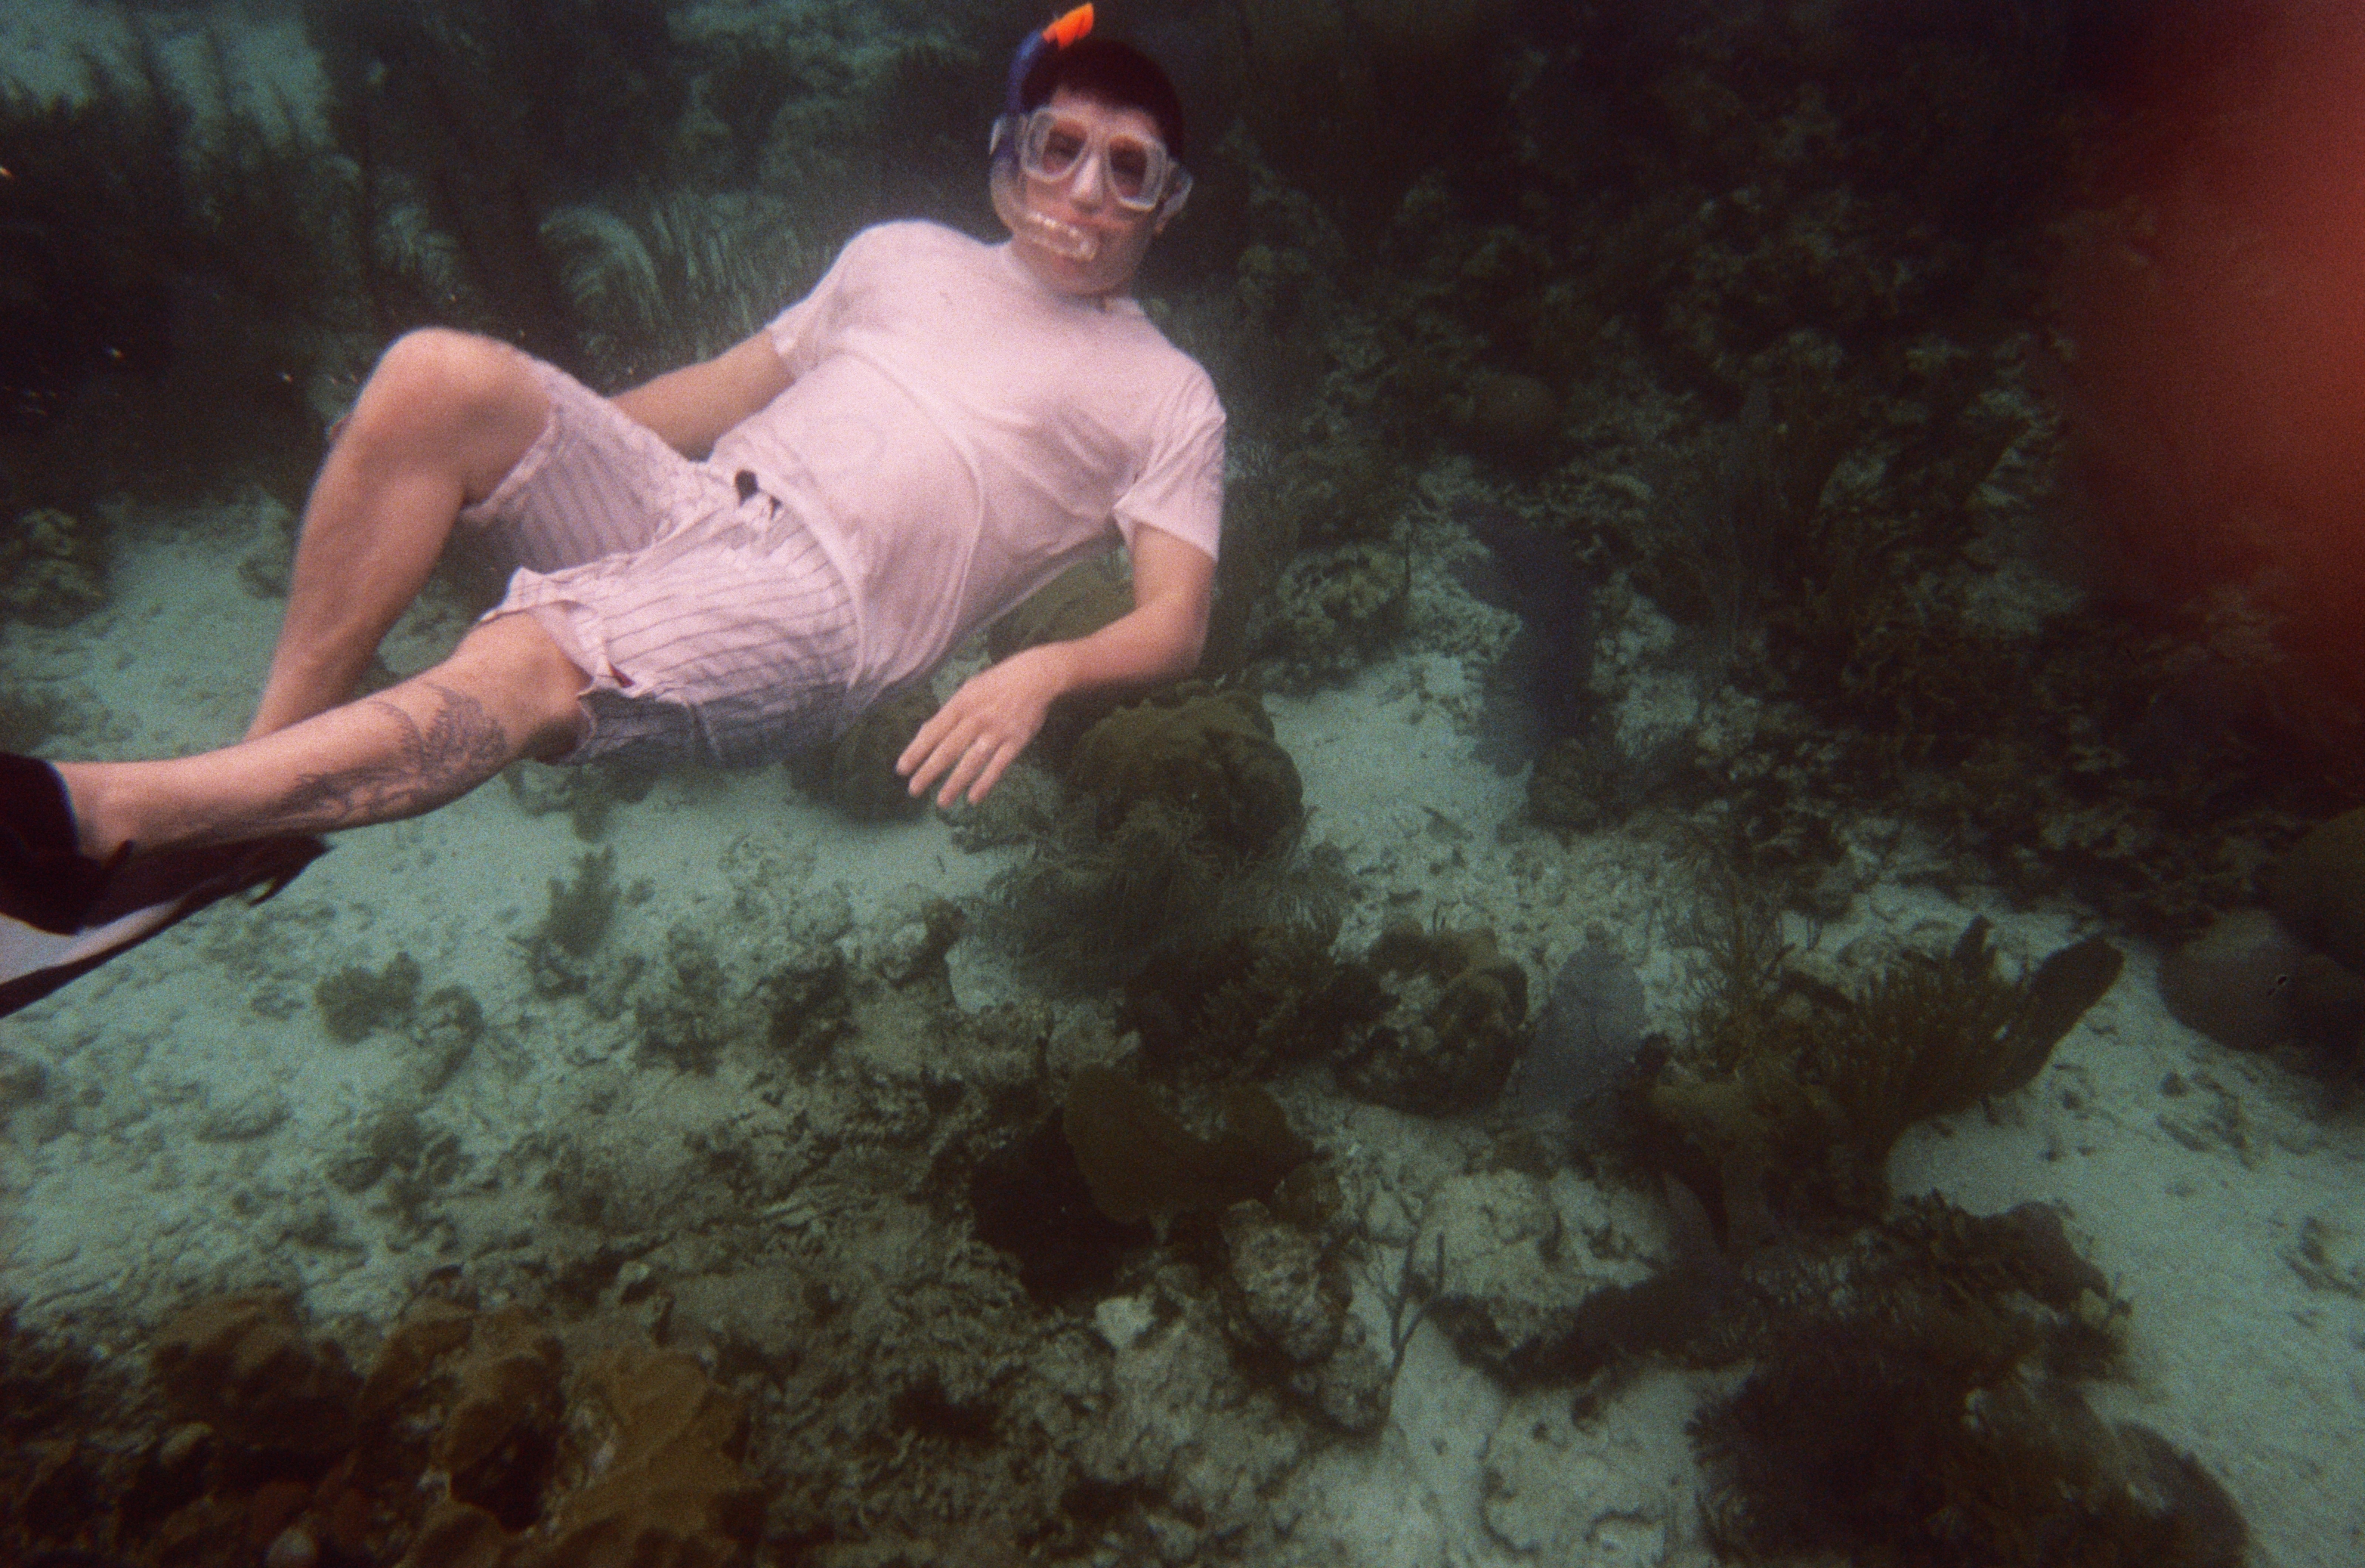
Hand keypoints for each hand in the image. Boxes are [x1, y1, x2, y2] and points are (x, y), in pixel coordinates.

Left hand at [897, 645, 1072, 807]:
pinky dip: (985, 783)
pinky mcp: (1015, 742)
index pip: (933, 731)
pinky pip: (998, 766)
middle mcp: (975, 719)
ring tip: (942, 802)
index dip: (916, 751)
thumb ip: (950, 711)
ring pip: (971, 762)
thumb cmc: (998, 682)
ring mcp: (996, 732)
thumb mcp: (969, 689)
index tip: (902, 769)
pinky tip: (973, 798)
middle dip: (928, 772)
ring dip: (955, 783)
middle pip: (948, 750)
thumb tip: (927, 731)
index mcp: (961, 704)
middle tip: (913, 791)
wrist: (1036, 676)